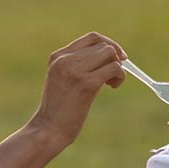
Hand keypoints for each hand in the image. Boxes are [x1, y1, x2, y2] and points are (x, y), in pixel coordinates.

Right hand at [28, 32, 126, 148]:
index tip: (117, 57)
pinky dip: (120, 76)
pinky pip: (114, 68)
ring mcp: (75, 70)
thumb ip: (78, 65)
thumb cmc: (59, 109)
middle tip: (112, 77)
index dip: (109, 44)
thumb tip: (111, 56)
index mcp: (58, 56)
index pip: (92, 38)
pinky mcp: (87, 83)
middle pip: (104, 45)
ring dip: (118, 68)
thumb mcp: (62, 79)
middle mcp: (65, 59)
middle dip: (115, 58)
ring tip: (111, 83)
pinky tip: (113, 87)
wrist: (48, 129)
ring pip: (110, 54)